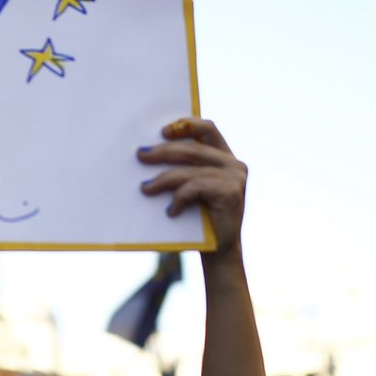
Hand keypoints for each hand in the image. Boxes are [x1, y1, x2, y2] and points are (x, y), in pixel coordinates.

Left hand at [138, 118, 246, 252]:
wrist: (220, 250)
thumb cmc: (200, 218)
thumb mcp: (193, 187)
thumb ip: (184, 168)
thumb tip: (148, 152)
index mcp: (225, 157)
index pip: (207, 129)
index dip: (185, 125)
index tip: (162, 131)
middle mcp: (234, 163)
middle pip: (193, 149)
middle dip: (164, 151)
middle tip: (141, 155)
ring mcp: (234, 177)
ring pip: (190, 170)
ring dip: (163, 178)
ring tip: (146, 188)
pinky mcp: (230, 192)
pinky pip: (195, 187)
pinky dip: (179, 198)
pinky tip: (170, 210)